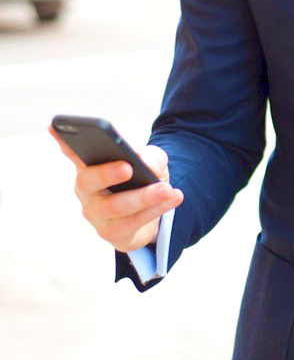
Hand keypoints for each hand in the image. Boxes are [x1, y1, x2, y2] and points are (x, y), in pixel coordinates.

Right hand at [48, 125, 182, 252]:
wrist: (153, 212)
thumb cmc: (143, 179)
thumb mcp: (152, 161)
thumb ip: (150, 157)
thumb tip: (146, 164)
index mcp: (90, 164)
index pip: (73, 151)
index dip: (63, 141)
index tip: (55, 126)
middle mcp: (86, 189)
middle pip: (89, 181)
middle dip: (108, 173)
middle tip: (128, 167)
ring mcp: (95, 213)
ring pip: (115, 206)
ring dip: (144, 197)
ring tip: (167, 189)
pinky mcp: (109, 232)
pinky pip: (130, 224)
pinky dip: (154, 210)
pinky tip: (172, 199)